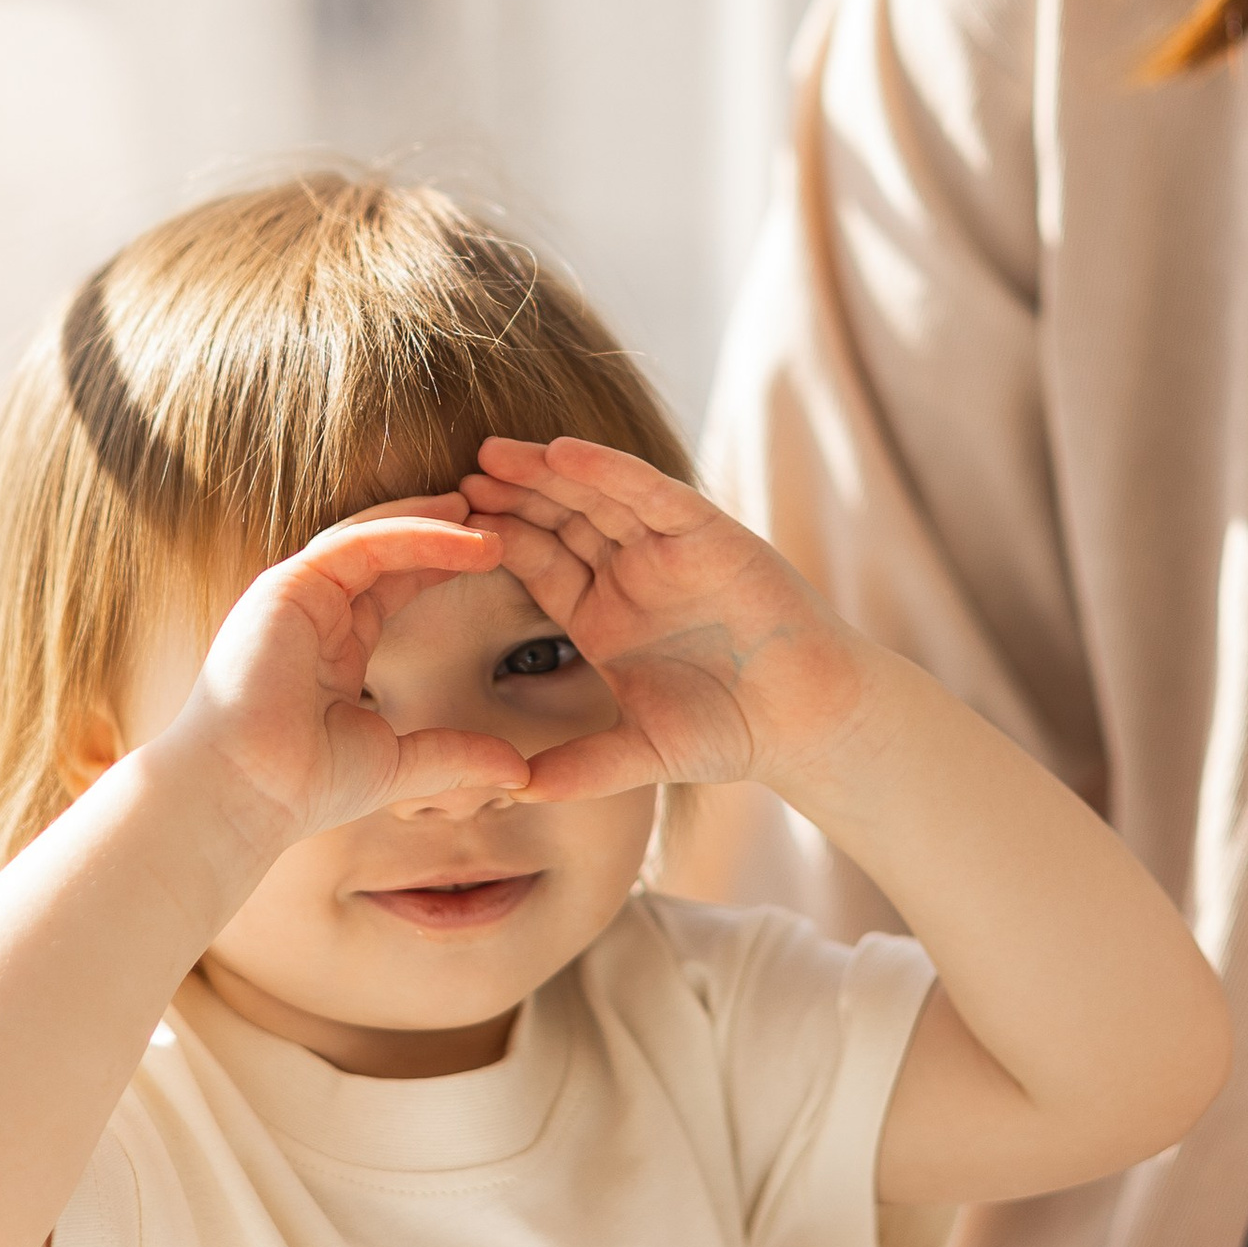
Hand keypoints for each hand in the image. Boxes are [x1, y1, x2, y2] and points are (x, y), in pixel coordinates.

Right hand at [179, 507, 529, 839]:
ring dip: (433, 525)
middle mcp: (309, 611)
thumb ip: (454, 756)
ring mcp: (294, 594)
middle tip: (498, 524)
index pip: (390, 586)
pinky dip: (411, 534)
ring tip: (487, 523)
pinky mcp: (286, 586)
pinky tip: (456, 533)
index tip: (492, 558)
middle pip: (383, 550)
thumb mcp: (397, 763)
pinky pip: (358, 543)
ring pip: (372, 536)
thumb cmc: (302, 787)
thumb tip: (519, 771)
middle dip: (441, 533)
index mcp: (329, 646)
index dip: (439, 567)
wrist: (245, 797)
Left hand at [461, 437, 867, 797]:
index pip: (538, 565)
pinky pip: (649, 493)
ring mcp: (667, 547)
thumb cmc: (732, 732)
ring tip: (493, 453)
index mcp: (603, 615)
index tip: (440, 530)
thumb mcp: (640, 752)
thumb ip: (581, 767)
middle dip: (510, 497)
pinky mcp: (707, 532)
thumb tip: (514, 793)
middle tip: (454, 477)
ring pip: (595, 496)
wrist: (807, 719)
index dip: (496, 544)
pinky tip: (565, 453)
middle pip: (558, 519)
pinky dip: (609, 471)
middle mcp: (630, 572)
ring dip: (546, 472)